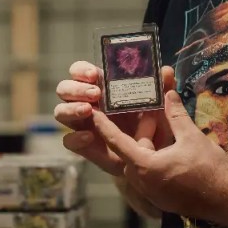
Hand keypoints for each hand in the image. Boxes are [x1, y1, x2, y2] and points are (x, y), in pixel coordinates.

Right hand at [54, 60, 175, 176]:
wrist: (151, 157)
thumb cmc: (153, 124)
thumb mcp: (160, 106)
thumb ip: (162, 88)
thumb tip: (166, 71)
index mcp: (100, 86)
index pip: (80, 71)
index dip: (82, 70)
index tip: (94, 75)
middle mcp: (86, 102)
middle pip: (65, 89)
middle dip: (76, 89)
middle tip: (95, 94)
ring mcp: (81, 123)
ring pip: (61, 111)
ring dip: (72, 109)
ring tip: (88, 111)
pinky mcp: (82, 145)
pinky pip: (68, 140)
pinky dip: (76, 137)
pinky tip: (90, 136)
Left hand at [91, 89, 227, 220]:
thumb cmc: (209, 169)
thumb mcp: (191, 137)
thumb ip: (176, 115)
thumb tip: (168, 93)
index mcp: (145, 167)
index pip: (117, 143)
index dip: (103, 126)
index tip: (91, 113)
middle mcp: (143, 182)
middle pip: (131, 151)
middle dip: (141, 132)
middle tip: (151, 114)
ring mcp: (152, 193)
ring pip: (141, 162)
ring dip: (150, 145)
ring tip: (163, 127)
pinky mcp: (161, 198)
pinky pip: (150, 174)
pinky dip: (155, 158)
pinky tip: (170, 147)